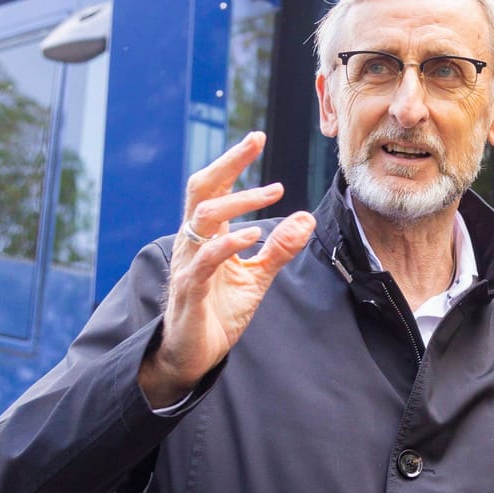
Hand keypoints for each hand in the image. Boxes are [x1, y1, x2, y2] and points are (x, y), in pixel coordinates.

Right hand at [140, 132, 316, 406]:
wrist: (195, 354)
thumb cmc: (219, 311)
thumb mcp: (257, 277)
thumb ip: (279, 249)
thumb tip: (304, 218)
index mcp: (206, 235)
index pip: (215, 188)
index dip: (233, 162)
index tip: (257, 138)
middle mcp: (193, 242)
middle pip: (201, 190)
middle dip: (228, 163)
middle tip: (256, 141)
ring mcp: (189, 264)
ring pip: (203, 218)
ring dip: (239, 202)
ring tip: (272, 193)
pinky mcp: (190, 290)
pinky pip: (205, 260)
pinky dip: (229, 244)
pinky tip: (253, 235)